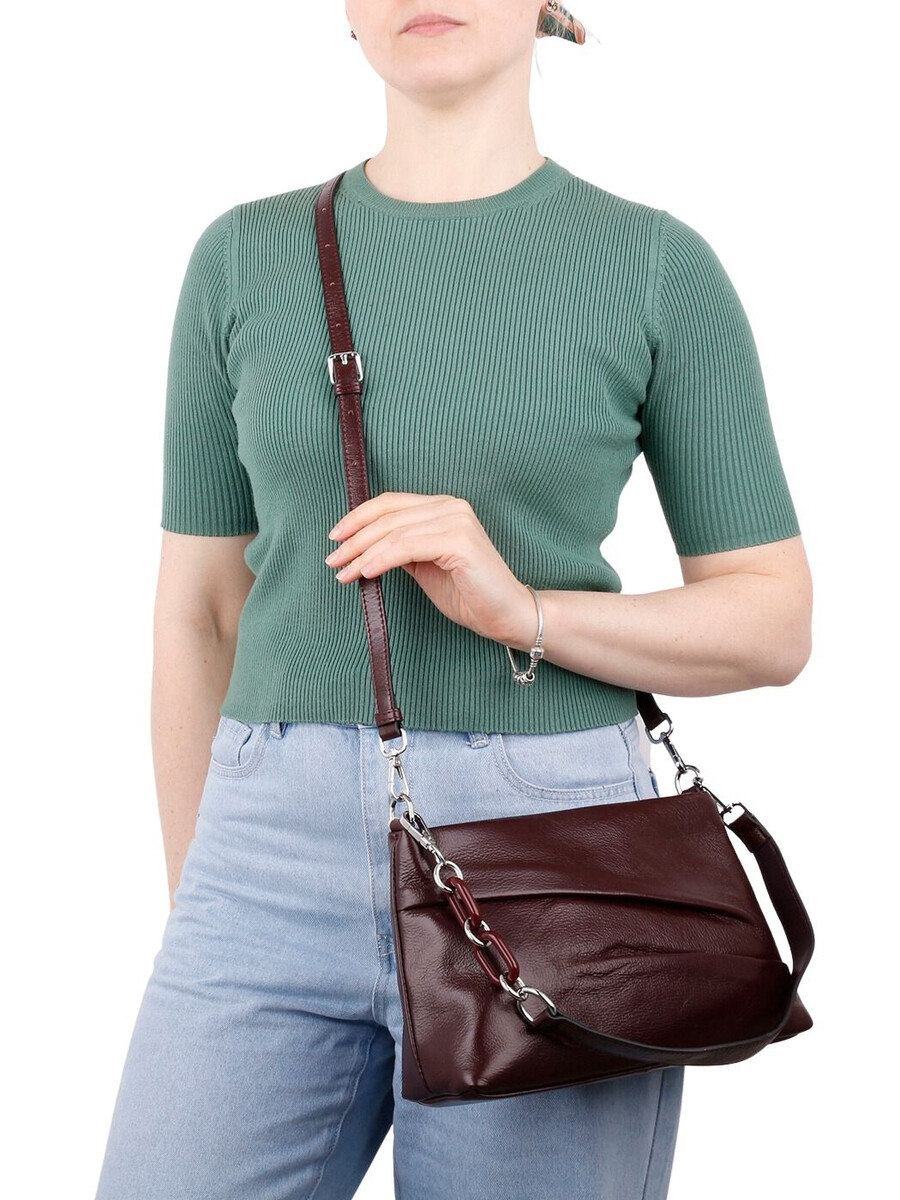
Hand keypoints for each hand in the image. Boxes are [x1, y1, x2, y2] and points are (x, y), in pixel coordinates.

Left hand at [325, 492, 537, 645]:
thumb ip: (401, 549)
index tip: (335, 537)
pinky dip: (382, 559)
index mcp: (443, 507)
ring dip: (362, 552)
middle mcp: (450, 506)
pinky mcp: (459, 541)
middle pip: (388, 515)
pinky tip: (365, 572)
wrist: (505, 614)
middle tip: (333, 560)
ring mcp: (456, 521)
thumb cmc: (468, 594)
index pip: (390, 503)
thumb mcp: (424, 566)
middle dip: (354, 538)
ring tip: (343, 572)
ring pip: (394, 532)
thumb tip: (362, 548)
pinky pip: (407, 547)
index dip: (358, 518)